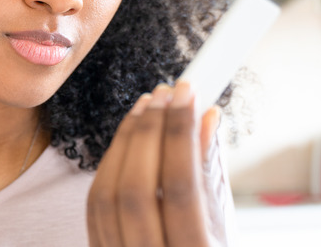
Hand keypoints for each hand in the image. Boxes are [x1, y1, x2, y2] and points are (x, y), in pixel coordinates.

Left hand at [87, 81, 224, 245]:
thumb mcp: (224, 226)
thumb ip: (212, 174)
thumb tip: (206, 117)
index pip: (181, 189)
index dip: (181, 135)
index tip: (186, 94)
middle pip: (136, 190)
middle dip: (149, 133)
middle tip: (165, 93)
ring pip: (107, 195)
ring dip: (125, 142)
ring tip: (147, 106)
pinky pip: (96, 205)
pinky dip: (110, 165)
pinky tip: (129, 138)